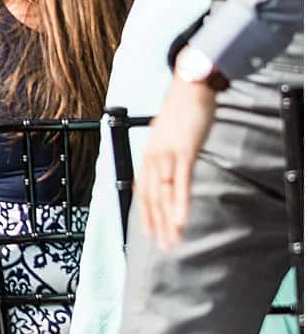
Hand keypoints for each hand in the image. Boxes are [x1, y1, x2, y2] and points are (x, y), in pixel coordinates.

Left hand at [135, 78, 216, 247]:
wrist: (189, 87)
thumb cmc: (183, 111)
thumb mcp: (171, 137)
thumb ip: (170, 155)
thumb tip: (172, 170)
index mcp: (149, 155)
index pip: (142, 191)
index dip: (145, 214)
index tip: (148, 233)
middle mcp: (153, 158)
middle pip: (151, 198)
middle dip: (156, 224)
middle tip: (163, 247)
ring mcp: (167, 155)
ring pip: (163, 194)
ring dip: (168, 220)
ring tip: (172, 241)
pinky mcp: (184, 152)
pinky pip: (180, 182)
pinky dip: (180, 203)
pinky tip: (181, 220)